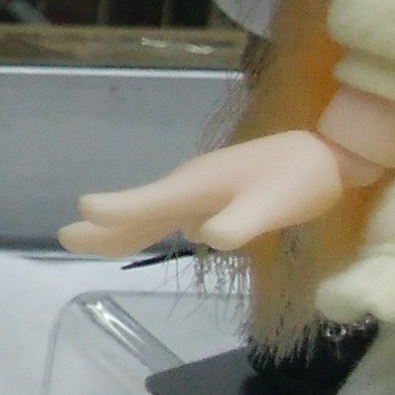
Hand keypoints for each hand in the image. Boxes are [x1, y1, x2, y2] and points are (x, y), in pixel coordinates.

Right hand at [59, 131, 355, 257]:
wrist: (328, 155)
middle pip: (139, 211)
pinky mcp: (215, 194)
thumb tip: (201, 239)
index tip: (79, 214)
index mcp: (195, 188)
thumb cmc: (299, 179)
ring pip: (153, 212)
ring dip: (122, 226)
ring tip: (93, 240)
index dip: (113, 211)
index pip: (145, 202)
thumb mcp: (273, 205)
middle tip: (66, 237)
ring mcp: (201, 190)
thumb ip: (238, 223)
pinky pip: (171, 212)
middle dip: (105, 225)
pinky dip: (149, 223)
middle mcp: (189, 187)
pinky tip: (155, 233)